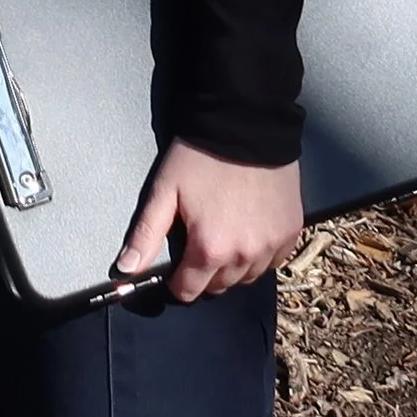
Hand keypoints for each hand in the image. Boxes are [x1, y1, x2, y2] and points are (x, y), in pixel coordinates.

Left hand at [116, 141, 303, 303]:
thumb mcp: (165, 191)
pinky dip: (261, 255)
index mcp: (210, 249)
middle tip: (199, 244)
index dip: (177, 282)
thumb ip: (146, 235)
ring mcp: (272, 246)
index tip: (175, 268)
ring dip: (233, 267)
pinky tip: (250, 233)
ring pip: (248, 276)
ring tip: (223, 238)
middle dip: (205, 273)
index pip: (189, 291)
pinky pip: (274, 261)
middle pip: (219, 286)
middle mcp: (244, 256)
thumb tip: (125, 270)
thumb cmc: (200, 156)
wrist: (247, 125)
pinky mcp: (291, 232)